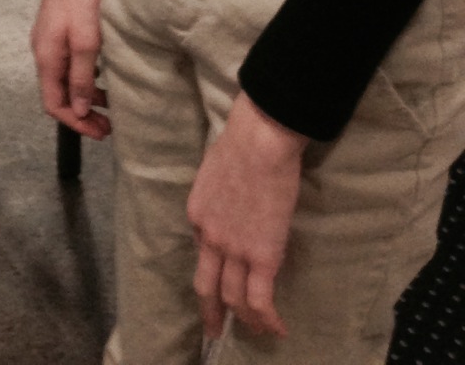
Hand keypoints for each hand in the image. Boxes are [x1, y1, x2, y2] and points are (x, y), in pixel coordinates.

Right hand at [31, 0, 111, 138]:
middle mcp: (43, 52)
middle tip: (109, 126)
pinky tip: (103, 76)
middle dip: (82, 113)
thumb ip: (82, 78)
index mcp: (46, 58)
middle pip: (58, 94)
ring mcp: (50, 40)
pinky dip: (85, 78)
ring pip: (65, 80)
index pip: (54, 104)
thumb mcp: (86, 42)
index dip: (76, 123)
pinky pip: (69, 65)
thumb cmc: (80, 0)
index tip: (101, 132)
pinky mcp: (59, 30)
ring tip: (110, 106)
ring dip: (85, 96)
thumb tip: (80, 110)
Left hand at [187, 91, 306, 340]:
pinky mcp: (262, 256)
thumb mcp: (213, 170)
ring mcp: (234, 249)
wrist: (258, 142)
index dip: (214, 267)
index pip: (202, 250)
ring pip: (233, 299)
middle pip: (206, 285)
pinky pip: (260, 299)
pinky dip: (267, 319)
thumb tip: (232, 200)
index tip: (222, 277)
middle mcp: (209, 237)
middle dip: (210, 313)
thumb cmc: (240, 144)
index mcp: (196, 213)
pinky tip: (277, 329)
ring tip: (258, 331)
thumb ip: (218, 194)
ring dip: (245, 320)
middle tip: (214, 330)